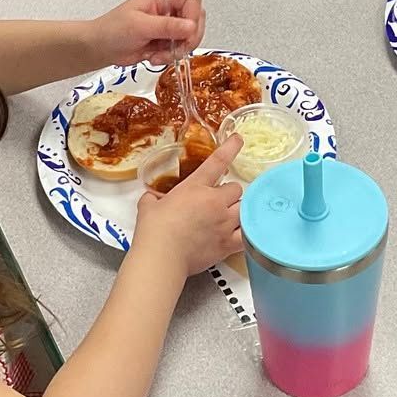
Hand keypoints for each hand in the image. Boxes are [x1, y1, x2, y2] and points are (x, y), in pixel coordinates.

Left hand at [89, 0, 204, 68]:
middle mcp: (168, 9)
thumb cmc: (113, 30)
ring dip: (177, 51)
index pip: (192, 0)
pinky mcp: (165, 41)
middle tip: (177, 50)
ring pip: (189, 37)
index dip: (194, 17)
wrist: (99, 48)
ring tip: (158, 56)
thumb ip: (167, 26)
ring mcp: (168, 26)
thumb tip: (192, 26)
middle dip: (188, 38)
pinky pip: (179, 49)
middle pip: (196, 19)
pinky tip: (153, 58)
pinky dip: (170, 57)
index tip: (186, 33)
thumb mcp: (140, 26)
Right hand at [134, 135, 244, 275]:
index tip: (238, 139)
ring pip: (244, 209)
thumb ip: (154, 198)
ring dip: (238, 211)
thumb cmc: (154, 231)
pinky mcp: (227, 243)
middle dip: (229, 194)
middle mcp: (214, 202)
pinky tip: (242, 235)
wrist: (161, 257)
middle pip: (236, 189)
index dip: (231, 147)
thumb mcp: (148, 206)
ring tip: (227, 218)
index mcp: (195, 187)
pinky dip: (247, 233)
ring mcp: (224, 222)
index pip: (218, 161)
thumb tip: (151, 198)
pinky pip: (247, 234)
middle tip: (218, 203)